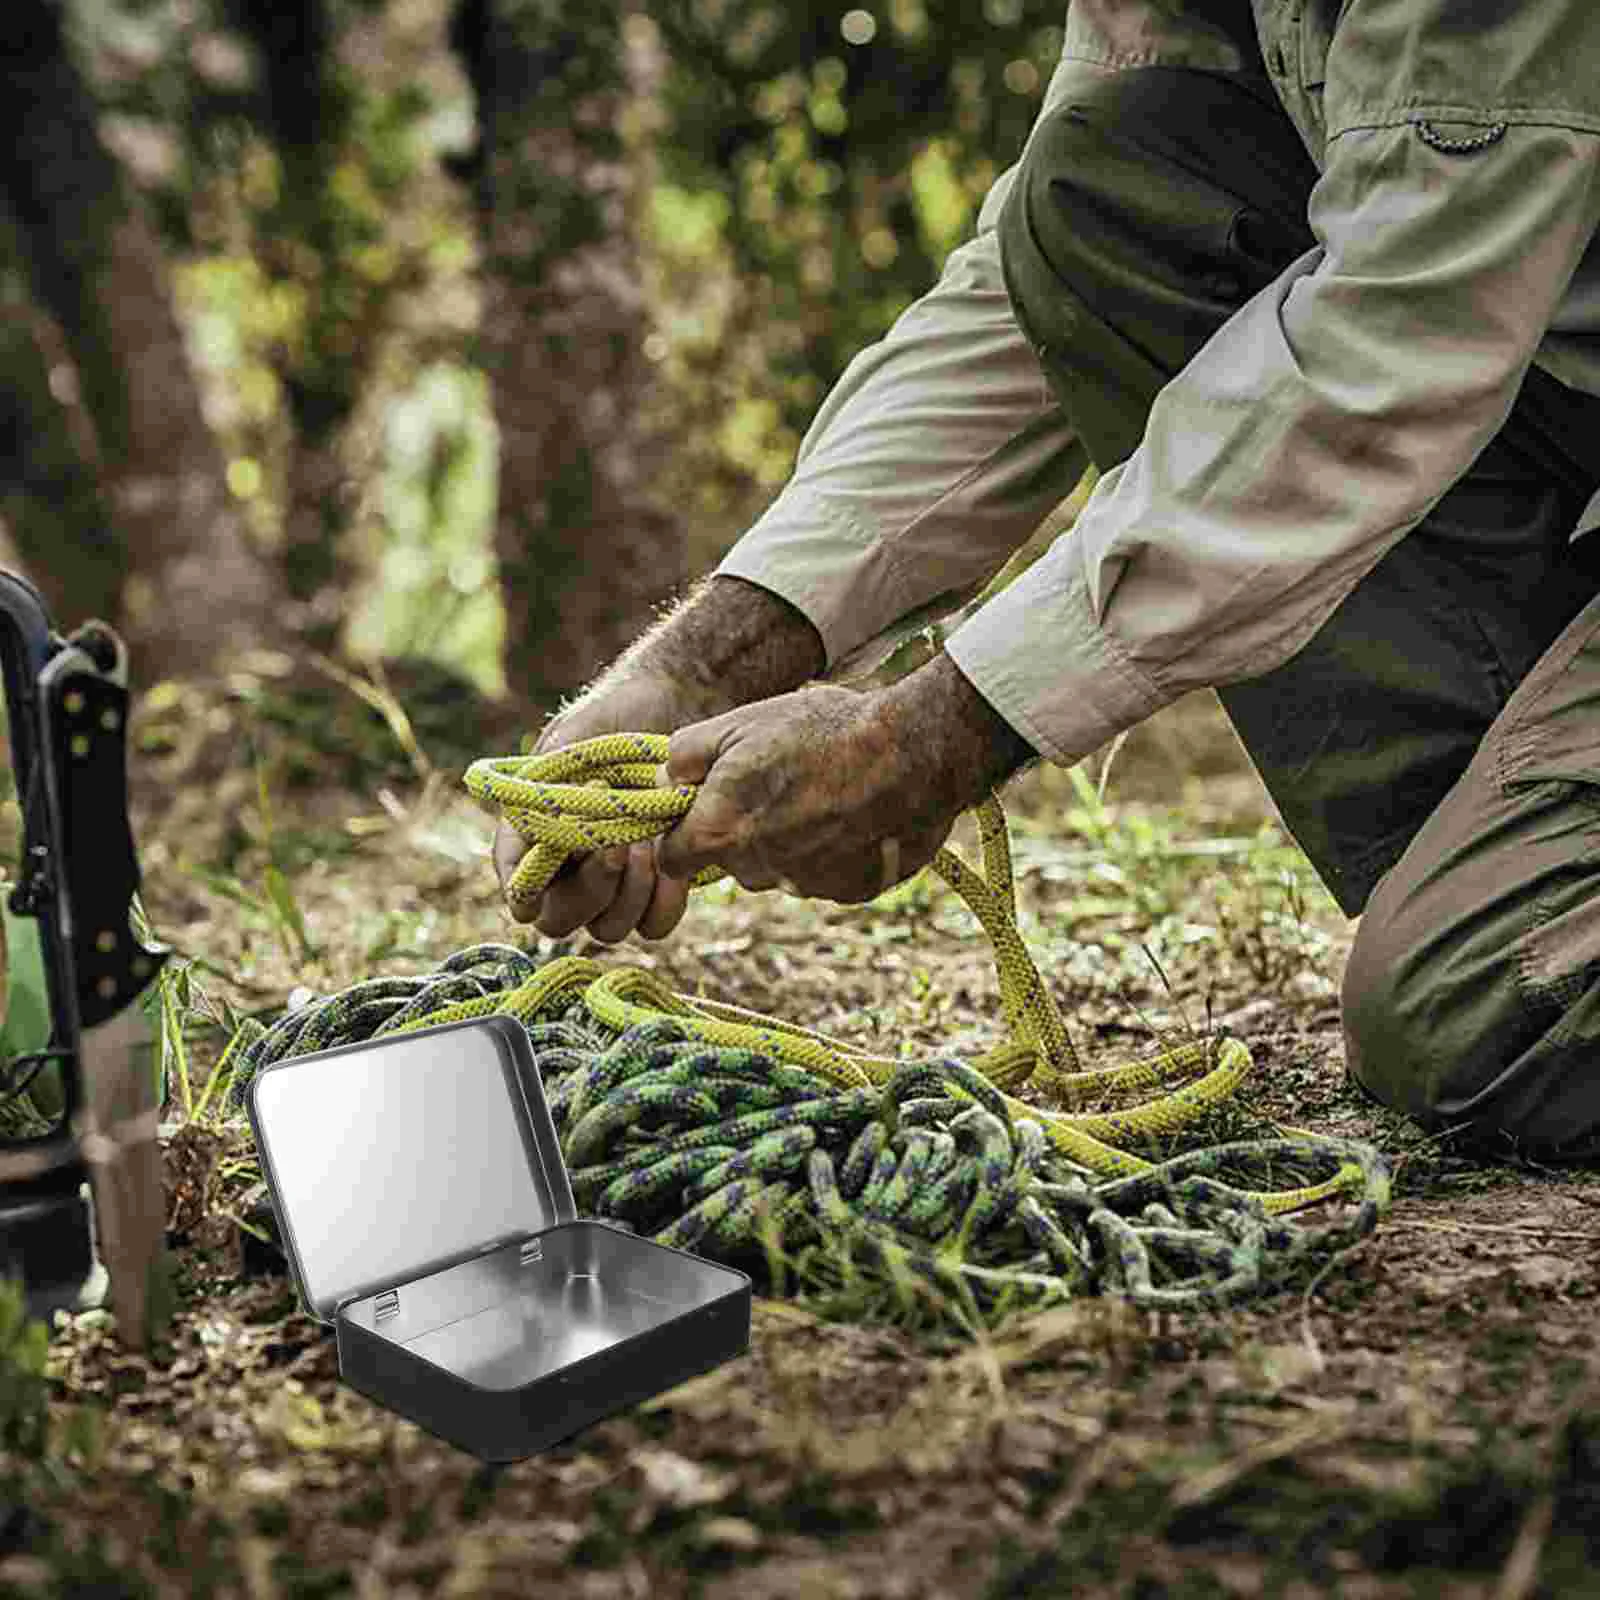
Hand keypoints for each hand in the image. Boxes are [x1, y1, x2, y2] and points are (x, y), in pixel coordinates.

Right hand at [493, 576, 825, 940]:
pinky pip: (653, 925)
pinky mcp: (658, 887)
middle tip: (616, 845)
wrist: (678, 705)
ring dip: (627, 895)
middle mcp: (568, 872)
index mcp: (533, 839)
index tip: (562, 855)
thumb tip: (540, 838)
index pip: (520, 890)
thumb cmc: (613, 719)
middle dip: (590, 889)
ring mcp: (613, 885)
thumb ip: (547, 789)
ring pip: (607, 928)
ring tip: (647, 845)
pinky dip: (663, 903)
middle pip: (560, 920)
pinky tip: (675, 867)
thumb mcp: (570, 745)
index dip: (532, 889)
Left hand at [655, 657, 1033, 902]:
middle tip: (774, 782)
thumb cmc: (821, 730)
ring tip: (820, 790)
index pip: (672, 857)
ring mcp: (805, 887)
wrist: (913, 751)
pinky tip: (852, 810)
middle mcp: (756, 872)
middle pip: (729, 862)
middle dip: (740, 830)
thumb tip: (666, 778)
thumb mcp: (739, 723)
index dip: (684, 828)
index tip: (707, 800)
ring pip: (777, 869)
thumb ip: (685, 755)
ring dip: (787, 841)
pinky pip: (823, 874)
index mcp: (718, 834)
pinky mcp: (849, 892)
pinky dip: (830, 850)